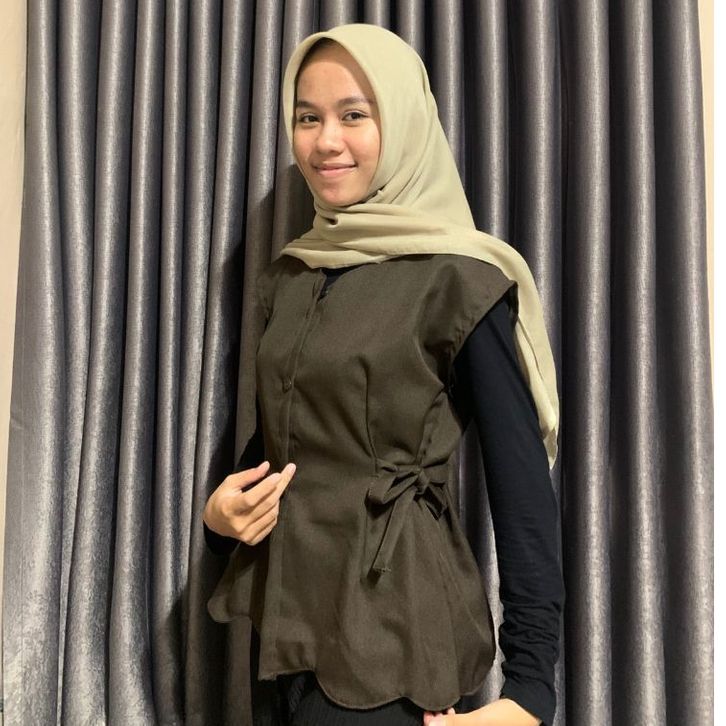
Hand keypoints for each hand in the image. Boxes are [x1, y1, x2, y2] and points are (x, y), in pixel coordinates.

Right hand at [203, 461, 295, 544]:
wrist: (214, 523)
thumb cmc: (222, 499)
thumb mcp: (229, 483)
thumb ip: (248, 475)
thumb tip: (266, 466)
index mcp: (229, 508)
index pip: (251, 498)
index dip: (267, 486)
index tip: (279, 474)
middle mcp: (239, 524)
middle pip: (266, 505)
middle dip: (280, 486)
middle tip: (289, 472)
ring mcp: (246, 534)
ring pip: (272, 514)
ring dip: (278, 498)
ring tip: (275, 488)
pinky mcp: (253, 540)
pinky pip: (272, 523)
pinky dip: (275, 510)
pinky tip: (272, 503)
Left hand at [423, 699, 540, 724]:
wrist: (528, 703)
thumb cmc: (508, 717)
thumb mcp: (479, 722)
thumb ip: (456, 725)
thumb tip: (431, 725)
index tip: (427, 718)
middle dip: (438, 725)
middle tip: (429, 712)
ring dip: (444, 723)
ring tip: (438, 710)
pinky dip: (454, 722)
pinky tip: (450, 712)